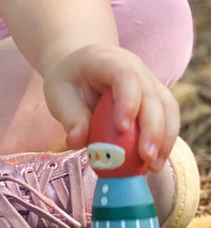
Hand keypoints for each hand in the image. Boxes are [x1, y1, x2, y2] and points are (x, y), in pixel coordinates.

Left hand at [43, 44, 178, 170]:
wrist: (82, 68)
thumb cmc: (70, 82)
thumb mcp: (59, 96)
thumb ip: (70, 118)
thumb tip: (77, 141)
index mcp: (107, 61)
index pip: (125, 76)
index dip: (128, 101)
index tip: (121, 128)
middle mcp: (135, 68)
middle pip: (152, 96)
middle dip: (152, 129)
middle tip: (146, 157)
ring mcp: (149, 82)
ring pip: (167, 107)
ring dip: (164, 138)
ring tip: (154, 165)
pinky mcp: (156, 98)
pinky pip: (168, 117)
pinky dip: (165, 140)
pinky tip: (155, 161)